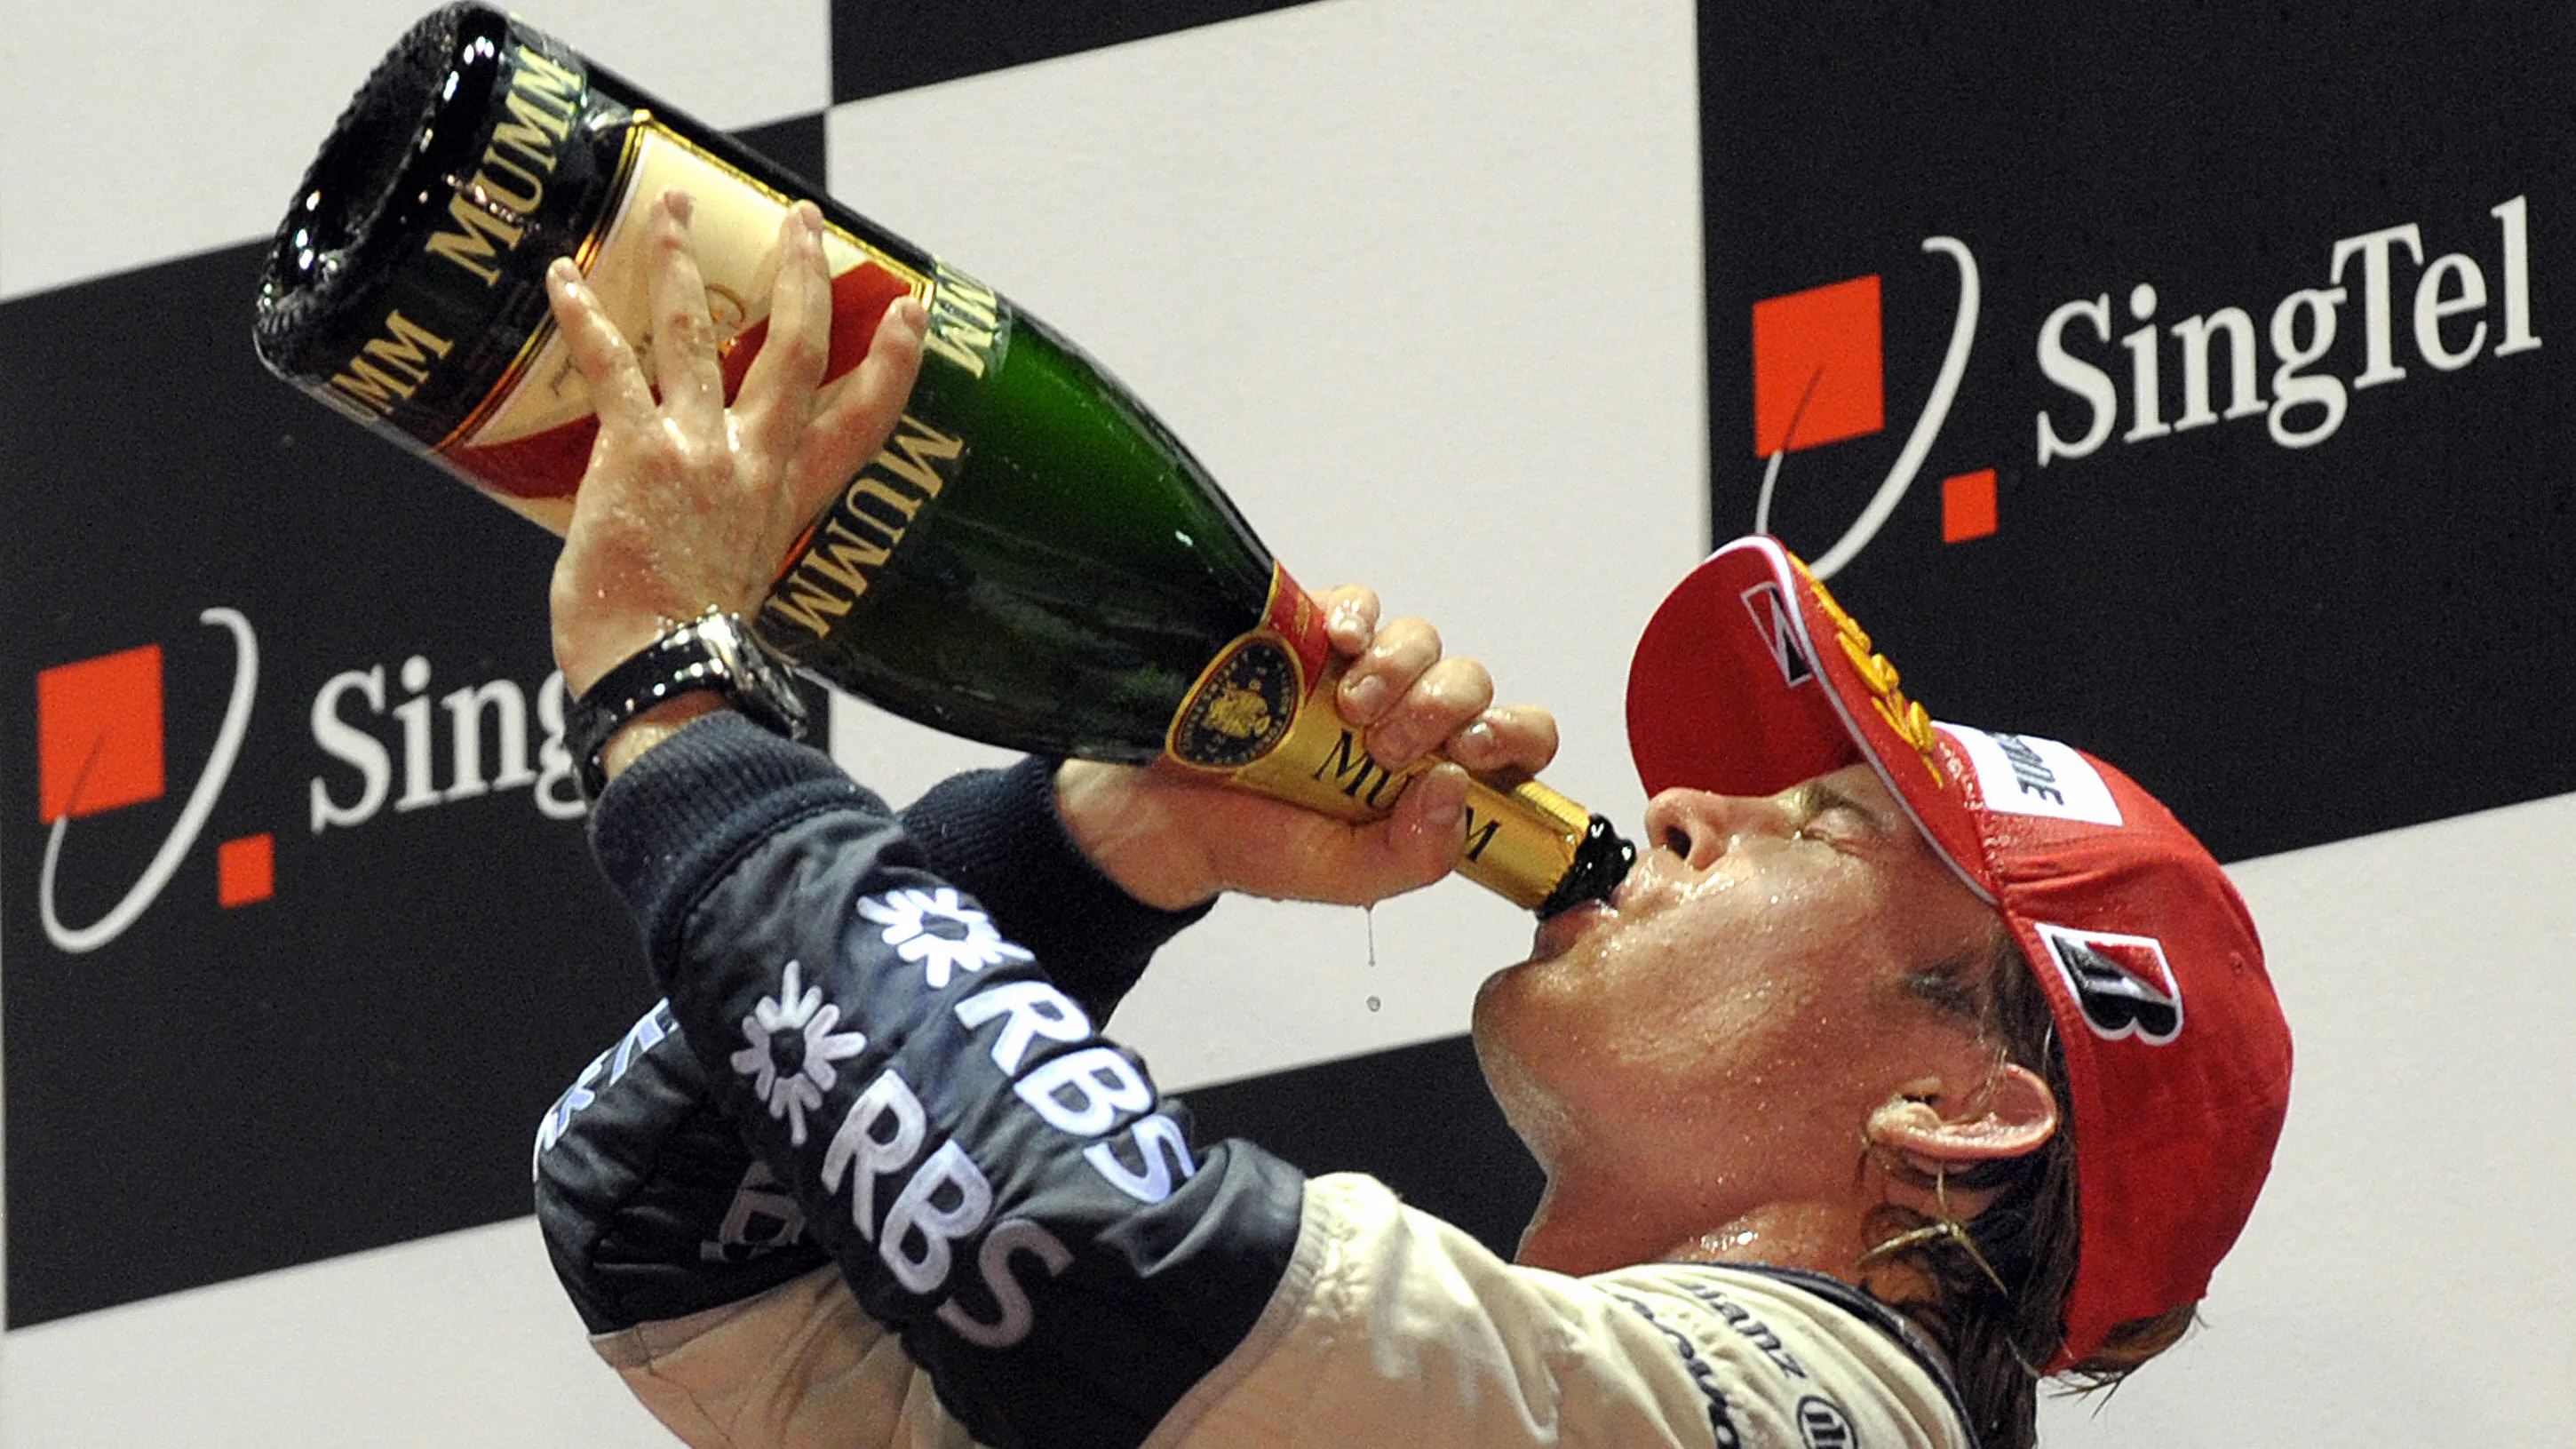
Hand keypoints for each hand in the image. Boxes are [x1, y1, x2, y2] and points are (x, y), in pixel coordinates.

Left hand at [545, 191, 927, 699]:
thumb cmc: (692, 654)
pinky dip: (584, 317)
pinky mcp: (637, 453)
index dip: (893, 364)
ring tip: (672, 207)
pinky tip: (562, 276)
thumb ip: (729, 544)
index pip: (861, 422)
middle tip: (803, 219)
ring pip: (697, 333)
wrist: (665, 677)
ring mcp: (700, 452)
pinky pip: (611, 365)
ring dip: (680, 262)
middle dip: (802, 275)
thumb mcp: (739, 589)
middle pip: (796, 350)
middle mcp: (754, 465)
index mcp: (787, 501)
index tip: (911, 313)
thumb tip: (701, 548)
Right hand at [1054, 588, 1559, 909]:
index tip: (1477, 751)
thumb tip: (1457, 788)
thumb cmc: (1251, 846)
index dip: (1515, 738)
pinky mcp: (1306, 633)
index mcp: (1430, 777)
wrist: (1155, 817)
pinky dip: (1358, 615)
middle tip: (1387, 746)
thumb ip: (1414, 855)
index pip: (1515, 744)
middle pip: (1470, 683)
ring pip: (1422, 641)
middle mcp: (1404, 719)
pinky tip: (1336, 642)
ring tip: (1349, 707)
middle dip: (1444, 707)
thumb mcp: (1344, 876)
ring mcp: (1356, 673)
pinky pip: (1358, 604)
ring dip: (1403, 670)